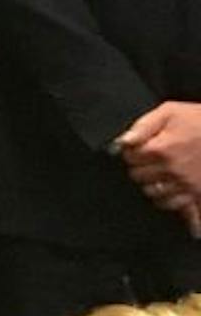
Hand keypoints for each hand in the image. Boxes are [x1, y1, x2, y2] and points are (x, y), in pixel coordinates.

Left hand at [117, 102, 200, 233]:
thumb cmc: (200, 120)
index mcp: (161, 149)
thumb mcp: (170, 112)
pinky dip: (166, 198)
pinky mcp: (197, 192)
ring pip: (152, 192)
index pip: (129, 158)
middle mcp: (171, 169)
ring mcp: (185, 184)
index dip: (132, 151)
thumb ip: (143, 126)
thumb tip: (123, 141)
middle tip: (149, 160)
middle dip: (140, 167)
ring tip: (159, 173)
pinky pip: (172, 204)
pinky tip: (169, 187)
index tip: (138, 148)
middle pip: (138, 176)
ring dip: (151, 183)